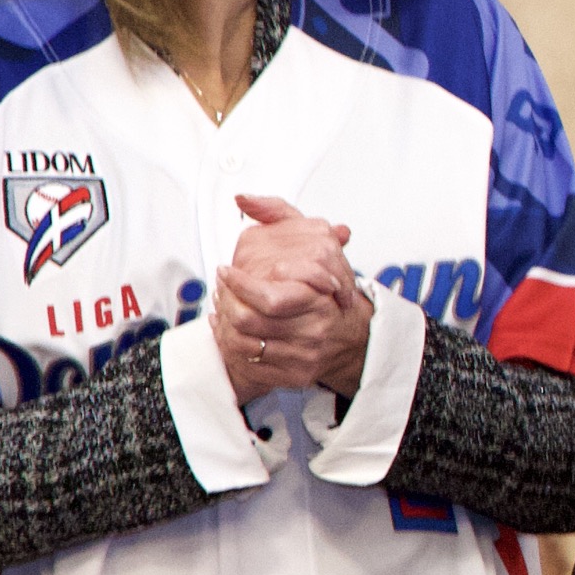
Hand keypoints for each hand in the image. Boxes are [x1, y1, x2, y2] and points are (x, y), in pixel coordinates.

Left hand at [214, 195, 373, 400]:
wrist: (354, 337)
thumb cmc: (330, 287)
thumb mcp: (314, 239)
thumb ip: (278, 213)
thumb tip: (243, 199)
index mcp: (320, 298)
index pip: (268, 298)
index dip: (239, 285)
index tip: (227, 270)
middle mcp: (314, 329)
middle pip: (249, 321)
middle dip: (226, 302)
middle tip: (221, 287)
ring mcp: (304, 355)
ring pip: (244, 343)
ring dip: (223, 323)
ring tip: (221, 304)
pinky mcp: (293, 375)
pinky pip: (249, 364)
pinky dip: (230, 345)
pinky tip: (227, 327)